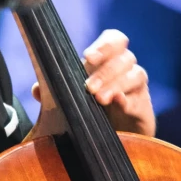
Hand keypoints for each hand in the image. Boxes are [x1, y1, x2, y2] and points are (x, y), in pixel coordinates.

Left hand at [31, 29, 154, 136]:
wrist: (113, 140)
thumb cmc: (91, 111)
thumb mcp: (71, 100)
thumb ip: (54, 92)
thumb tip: (36, 89)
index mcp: (108, 61)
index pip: (114, 40)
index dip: (104, 45)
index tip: (89, 56)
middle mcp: (126, 69)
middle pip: (124, 57)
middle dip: (105, 71)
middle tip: (88, 87)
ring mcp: (137, 88)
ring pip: (135, 74)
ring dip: (116, 85)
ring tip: (100, 99)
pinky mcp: (144, 108)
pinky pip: (141, 100)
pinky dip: (130, 101)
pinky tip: (119, 105)